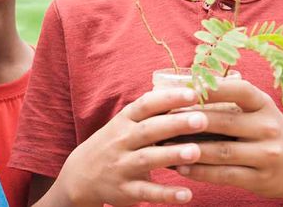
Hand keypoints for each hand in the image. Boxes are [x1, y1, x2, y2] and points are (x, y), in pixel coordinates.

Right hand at [52, 87, 209, 205]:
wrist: (81, 175)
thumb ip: (151, 111)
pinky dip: (166, 194)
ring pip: (147, 159)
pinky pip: (147, 192)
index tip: (193, 93)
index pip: (146, 105)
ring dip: (171, 155)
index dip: (169, 98)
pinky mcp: (125, 190)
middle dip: (175, 124)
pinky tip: (187, 194)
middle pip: (149, 130)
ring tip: (196, 151)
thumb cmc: (114, 142)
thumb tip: (186, 89)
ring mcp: (122, 165)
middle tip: (201, 119)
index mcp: (125, 120)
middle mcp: (122, 140)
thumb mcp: (125, 123)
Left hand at [175, 79, 282, 201]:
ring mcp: (266, 154)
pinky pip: (224, 175)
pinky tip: (180, 167)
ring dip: (188, 149)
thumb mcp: (258, 109)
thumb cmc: (267, 131)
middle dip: (189, 120)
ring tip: (163, 147)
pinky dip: (200, 171)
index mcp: (264, 104)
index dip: (211, 88)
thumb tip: (182, 85)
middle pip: (223, 121)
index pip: (238, 90)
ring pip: (220, 151)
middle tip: (161, 120)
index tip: (183, 87)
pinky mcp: (261, 179)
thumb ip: (228, 98)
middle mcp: (268, 126)